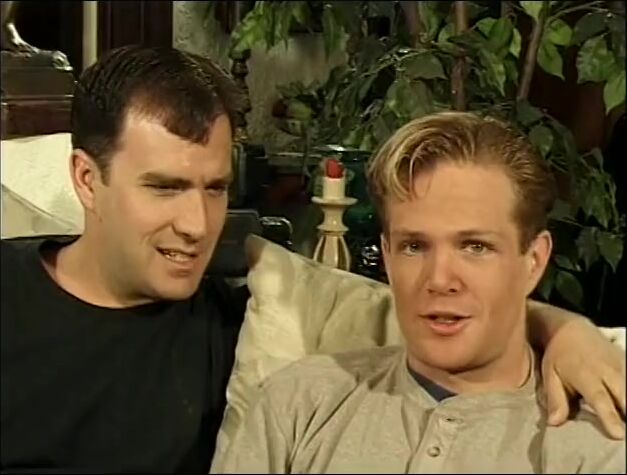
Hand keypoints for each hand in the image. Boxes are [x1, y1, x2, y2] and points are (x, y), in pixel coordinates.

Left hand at [541, 319, 624, 438]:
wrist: (571, 328)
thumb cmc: (558, 356)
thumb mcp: (550, 375)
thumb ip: (555, 399)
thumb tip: (554, 423)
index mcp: (585, 375)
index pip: (600, 398)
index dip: (609, 416)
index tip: (618, 434)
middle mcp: (606, 371)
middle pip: (624, 394)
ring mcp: (619, 365)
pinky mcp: (626, 362)